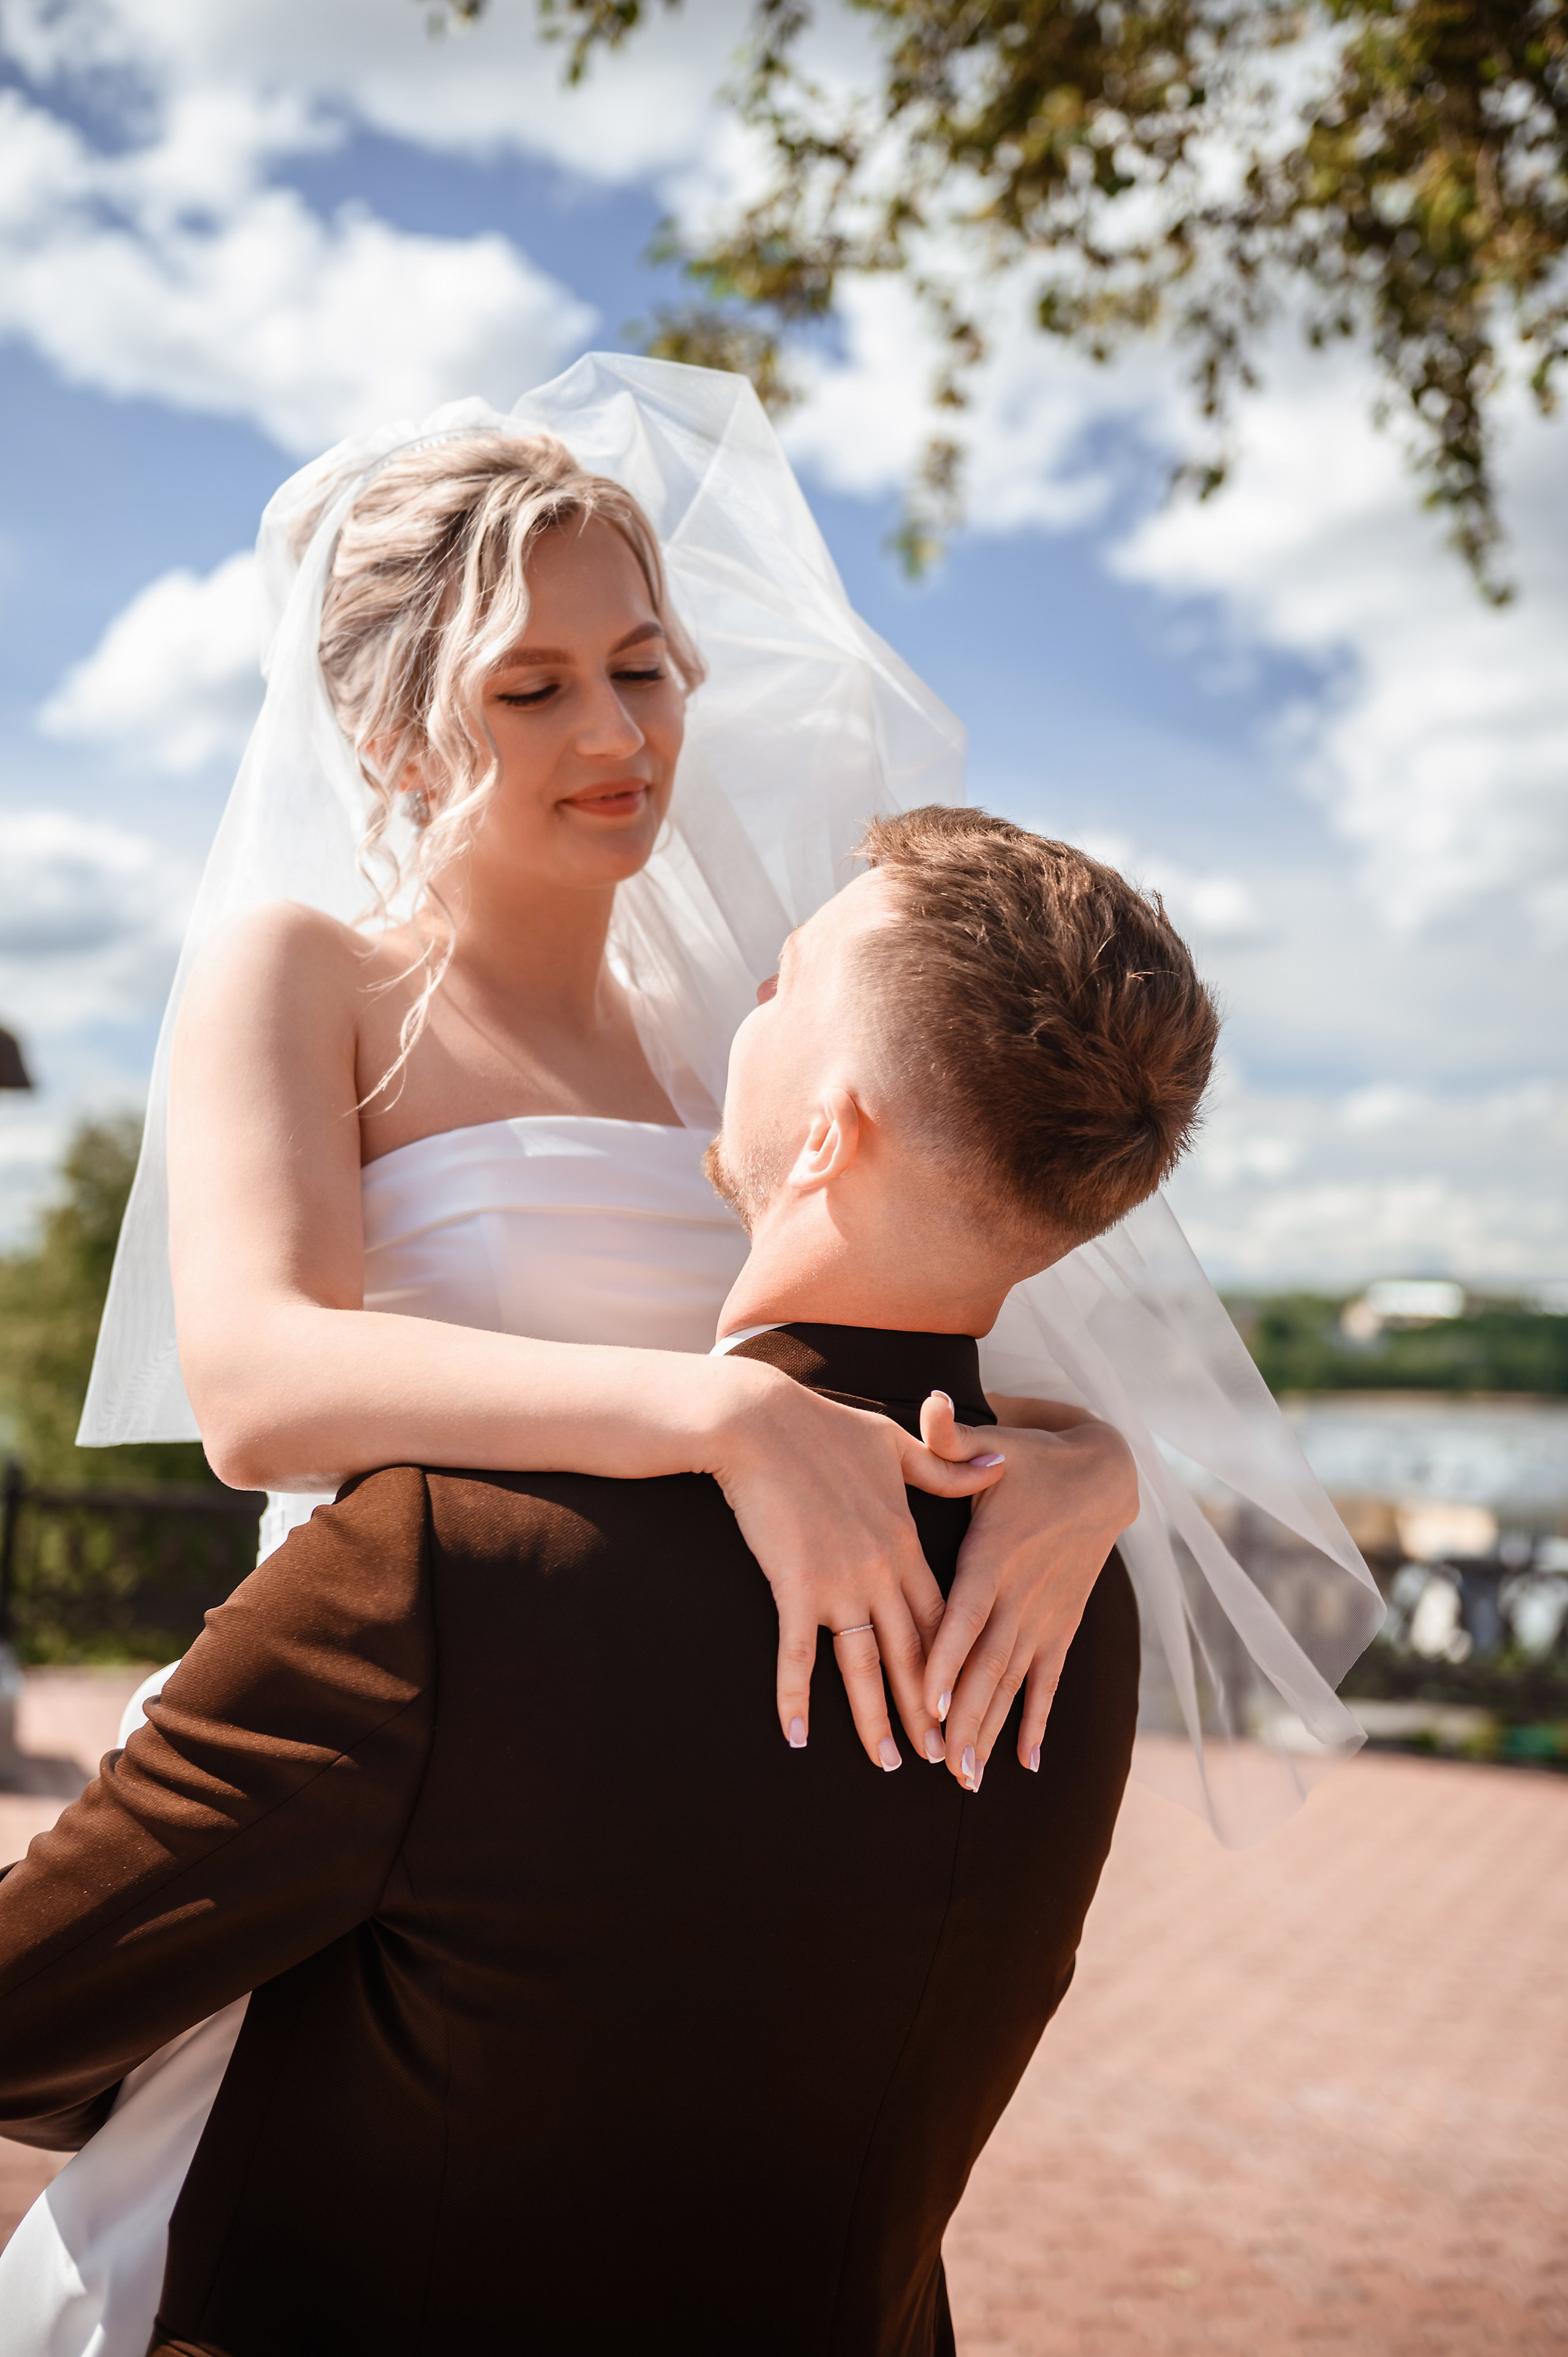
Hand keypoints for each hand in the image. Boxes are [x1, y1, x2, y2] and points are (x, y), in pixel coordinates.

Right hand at [706, 1361, 1007, 1771]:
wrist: (760, 1420)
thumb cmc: (825, 1428)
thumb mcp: (897, 1444)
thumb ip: (948, 1468)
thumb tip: (1002, 1464)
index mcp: (905, 1542)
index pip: (941, 1616)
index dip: (956, 1663)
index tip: (971, 1700)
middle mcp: (880, 1571)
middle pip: (912, 1653)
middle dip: (927, 1709)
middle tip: (942, 1757)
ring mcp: (838, 1582)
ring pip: (864, 1664)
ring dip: (874, 1718)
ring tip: (888, 1763)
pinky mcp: (794, 1585)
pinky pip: (797, 1654)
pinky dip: (795, 1697)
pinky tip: (796, 1737)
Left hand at [918, 1395, 1138, 1790]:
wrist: (1105, 1475)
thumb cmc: (1031, 1458)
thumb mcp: (995, 1441)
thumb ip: (953, 1435)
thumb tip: (929, 1403)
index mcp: (995, 1552)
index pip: (967, 1612)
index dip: (950, 1657)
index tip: (932, 1703)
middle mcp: (1021, 1592)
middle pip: (989, 1664)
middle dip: (967, 1717)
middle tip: (944, 1765)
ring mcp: (1045, 1613)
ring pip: (1014, 1682)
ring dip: (992, 1731)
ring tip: (969, 1778)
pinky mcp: (1062, 1624)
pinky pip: (1048, 1681)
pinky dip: (1035, 1721)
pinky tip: (1024, 1764)